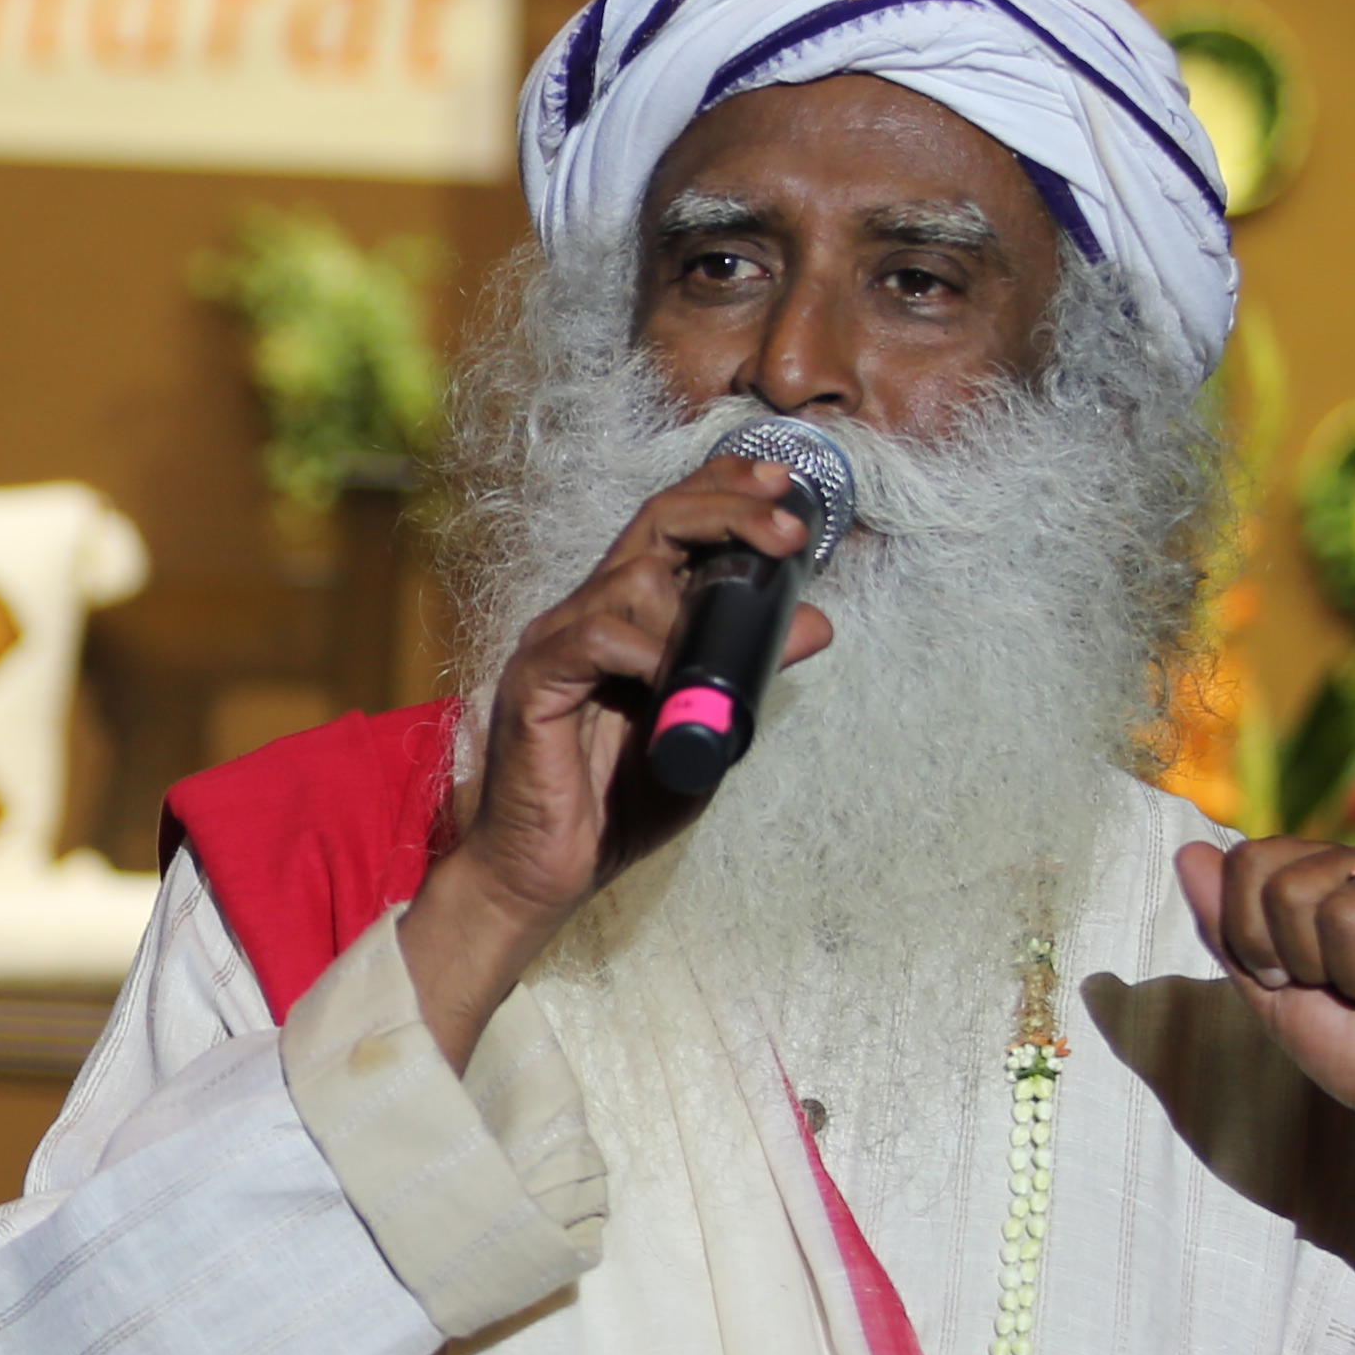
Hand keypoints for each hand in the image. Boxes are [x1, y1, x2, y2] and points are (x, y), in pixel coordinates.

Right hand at [399, 442, 836, 1059]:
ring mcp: (559, 642)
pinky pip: (595, 637)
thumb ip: (750, 671)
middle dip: (728, 511)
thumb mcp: (708, 726)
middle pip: (657, 521)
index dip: (726, 491)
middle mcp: (590, 612)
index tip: (784, 485)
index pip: (674, 522)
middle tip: (787, 532)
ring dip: (692, 604)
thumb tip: (817, 622)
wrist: (550, 868)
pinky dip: (645, 651)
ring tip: (720, 653)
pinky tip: (672, 681)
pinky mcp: (537, 680)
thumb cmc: (620, 801)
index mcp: (628, 614)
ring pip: (632, 576)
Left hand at [1173, 836, 1354, 1156]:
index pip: (1251, 860)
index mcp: (1329, 868)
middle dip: (1305, 961)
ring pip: (1348, 909)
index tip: (1286, 977)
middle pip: (1290, 885)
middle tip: (1348, 990)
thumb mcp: (1271, 995)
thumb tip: (1189, 853)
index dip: (1253, 935)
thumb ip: (1228, 928)